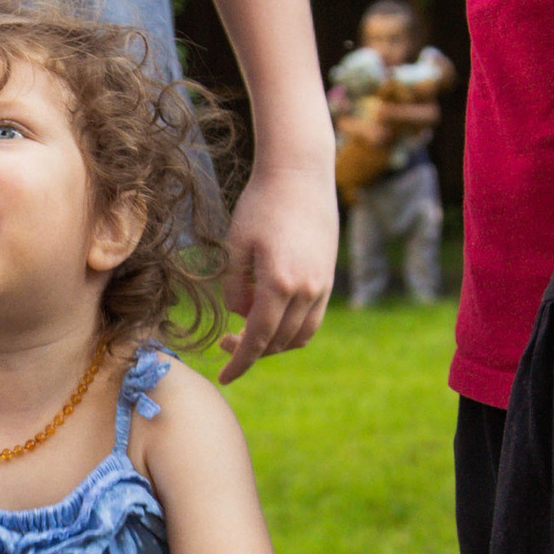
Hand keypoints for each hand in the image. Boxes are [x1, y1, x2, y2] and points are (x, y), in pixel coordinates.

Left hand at [217, 153, 337, 380]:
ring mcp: (322, 285)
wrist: (300, 175)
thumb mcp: (235, 246)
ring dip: (274, 342)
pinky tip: (269, 316)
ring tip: (247, 329)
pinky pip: (311, 319)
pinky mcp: (328, 278)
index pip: (258, 338)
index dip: (240, 361)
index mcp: (278, 284)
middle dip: (251, 350)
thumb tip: (241, 316)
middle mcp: (306, 290)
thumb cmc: (260, 205)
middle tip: (224, 340)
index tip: (225, 377)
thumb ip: (234, 288)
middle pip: (279, 341)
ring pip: (299, 335)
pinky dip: (291, 328)